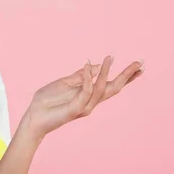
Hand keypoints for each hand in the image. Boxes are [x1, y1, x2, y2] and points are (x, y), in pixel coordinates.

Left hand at [21, 56, 143, 141]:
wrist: (33, 116)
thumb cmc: (47, 101)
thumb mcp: (65, 83)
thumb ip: (80, 75)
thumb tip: (96, 65)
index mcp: (89, 95)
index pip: (111, 85)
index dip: (126, 76)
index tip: (139, 66)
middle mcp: (90, 102)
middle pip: (114, 88)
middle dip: (127, 76)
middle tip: (139, 63)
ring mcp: (84, 106)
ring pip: (101, 88)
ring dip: (106, 72)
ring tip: (110, 57)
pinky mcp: (75, 109)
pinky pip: (85, 91)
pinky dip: (87, 78)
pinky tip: (87, 64)